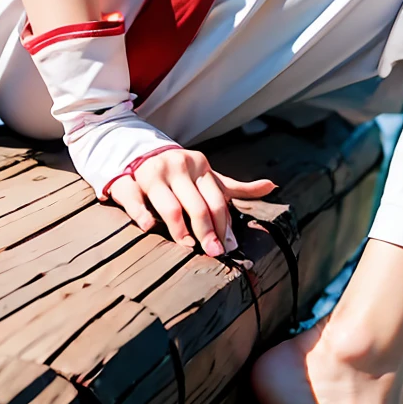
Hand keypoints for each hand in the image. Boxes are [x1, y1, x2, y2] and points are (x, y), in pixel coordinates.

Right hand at [107, 146, 276, 257]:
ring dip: (179, 228)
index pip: (217, 200)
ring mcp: (154, 174)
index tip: (228, 247)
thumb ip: (236, 187)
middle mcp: (179, 168)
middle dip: (206, 232)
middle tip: (214, 253)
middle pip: (196, 205)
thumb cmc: (181, 173)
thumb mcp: (208, 177)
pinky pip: (133, 198)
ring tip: (187, 246)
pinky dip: (141, 214)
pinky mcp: (130, 180)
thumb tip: (272, 186)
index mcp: (201, 167)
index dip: (224, 225)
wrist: (140, 150)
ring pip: (169, 205)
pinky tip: (148, 227)